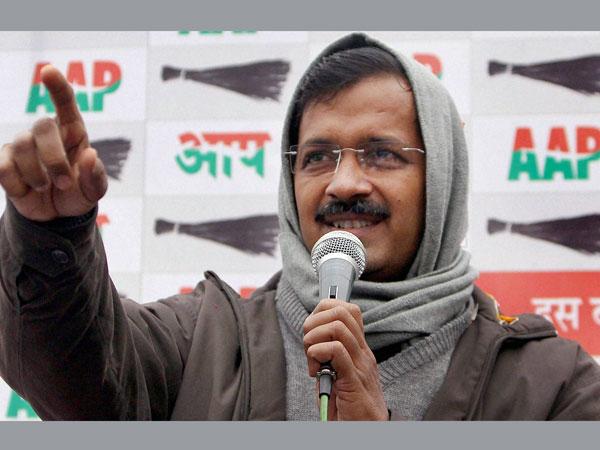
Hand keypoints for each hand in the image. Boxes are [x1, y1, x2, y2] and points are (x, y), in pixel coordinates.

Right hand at [0, 65, 106, 221]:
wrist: (57, 215)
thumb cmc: (79, 193)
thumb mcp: (94, 190)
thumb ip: (95, 176)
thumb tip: (90, 156)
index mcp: (73, 133)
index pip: (66, 104)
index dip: (57, 86)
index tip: (49, 71)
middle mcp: (47, 134)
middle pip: (42, 126)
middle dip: (53, 158)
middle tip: (64, 183)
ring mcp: (23, 146)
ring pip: (20, 146)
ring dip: (37, 174)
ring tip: (46, 188)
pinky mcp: (5, 162)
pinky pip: (3, 166)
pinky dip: (18, 184)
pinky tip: (27, 190)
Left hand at [303, 299, 387, 420]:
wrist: (366, 432)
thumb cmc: (349, 408)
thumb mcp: (337, 375)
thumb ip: (327, 357)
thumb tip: (311, 341)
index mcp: (359, 349)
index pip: (347, 310)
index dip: (323, 310)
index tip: (312, 329)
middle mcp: (363, 353)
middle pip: (341, 312)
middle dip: (315, 322)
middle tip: (309, 344)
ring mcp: (361, 365)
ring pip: (338, 327)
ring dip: (314, 338)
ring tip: (312, 358)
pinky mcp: (354, 380)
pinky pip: (336, 351)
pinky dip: (318, 353)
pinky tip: (316, 369)